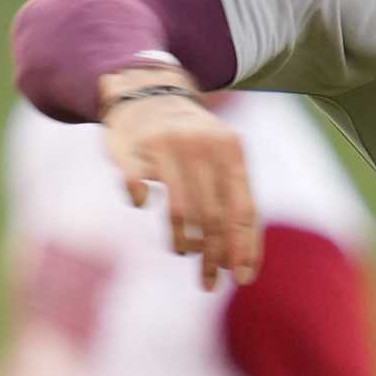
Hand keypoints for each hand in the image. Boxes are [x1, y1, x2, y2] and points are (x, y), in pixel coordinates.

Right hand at [98, 67, 260, 289]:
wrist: (146, 92)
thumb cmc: (192, 140)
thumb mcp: (222, 158)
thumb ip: (234, 200)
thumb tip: (244, 263)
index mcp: (231, 150)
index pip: (244, 209)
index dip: (245, 247)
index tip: (243, 278)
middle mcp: (202, 145)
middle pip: (214, 216)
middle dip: (216, 256)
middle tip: (211, 282)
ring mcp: (165, 145)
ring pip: (181, 208)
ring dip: (185, 240)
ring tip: (185, 250)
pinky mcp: (131, 147)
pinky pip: (136, 183)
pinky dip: (139, 198)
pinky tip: (144, 204)